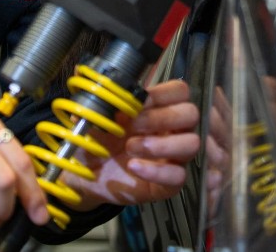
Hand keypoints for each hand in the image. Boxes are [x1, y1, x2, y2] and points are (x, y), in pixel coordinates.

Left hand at [66, 79, 201, 208]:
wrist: (82, 174)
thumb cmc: (96, 139)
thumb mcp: (100, 116)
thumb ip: (114, 101)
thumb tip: (122, 92)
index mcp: (158, 108)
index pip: (180, 91)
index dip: (162, 94)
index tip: (139, 102)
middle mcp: (172, 130)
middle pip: (192, 114)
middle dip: (163, 117)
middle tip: (134, 126)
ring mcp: (173, 157)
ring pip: (193, 144)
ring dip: (160, 144)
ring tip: (130, 148)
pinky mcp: (169, 184)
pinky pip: (179, 176)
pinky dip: (156, 171)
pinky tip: (133, 167)